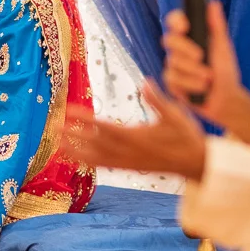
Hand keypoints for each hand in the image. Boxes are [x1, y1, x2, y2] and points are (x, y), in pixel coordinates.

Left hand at [61, 80, 206, 180]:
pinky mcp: (131, 168)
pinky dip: (90, 162)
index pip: (105, 127)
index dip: (85, 120)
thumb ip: (158, 100)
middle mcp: (129, 151)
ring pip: (97, 158)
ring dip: (77, 152)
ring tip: (58, 146)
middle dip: (74, 136)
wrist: (196, 163)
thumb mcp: (175, 114)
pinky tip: (78, 159)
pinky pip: (106, 166)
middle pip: (95, 143)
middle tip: (54, 128)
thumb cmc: (186, 135)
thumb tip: (145, 82)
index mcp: (137, 136)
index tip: (69, 112)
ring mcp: (129, 162)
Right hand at [162, 1, 249, 144]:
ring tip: (209, 78)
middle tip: (201, 56)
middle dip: (185, 48)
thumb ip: (217, 26)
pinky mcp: (171, 84)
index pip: (173, 21)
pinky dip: (190, 84)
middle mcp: (177, 50)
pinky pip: (173, 79)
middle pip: (169, 40)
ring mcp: (172, 67)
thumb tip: (213, 3)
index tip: (185, 26)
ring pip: (172, 62)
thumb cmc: (226, 71)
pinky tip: (202, 88)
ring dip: (193, 71)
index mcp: (189, 37)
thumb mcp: (224, 47)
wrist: (226, 99)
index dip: (175, 20)